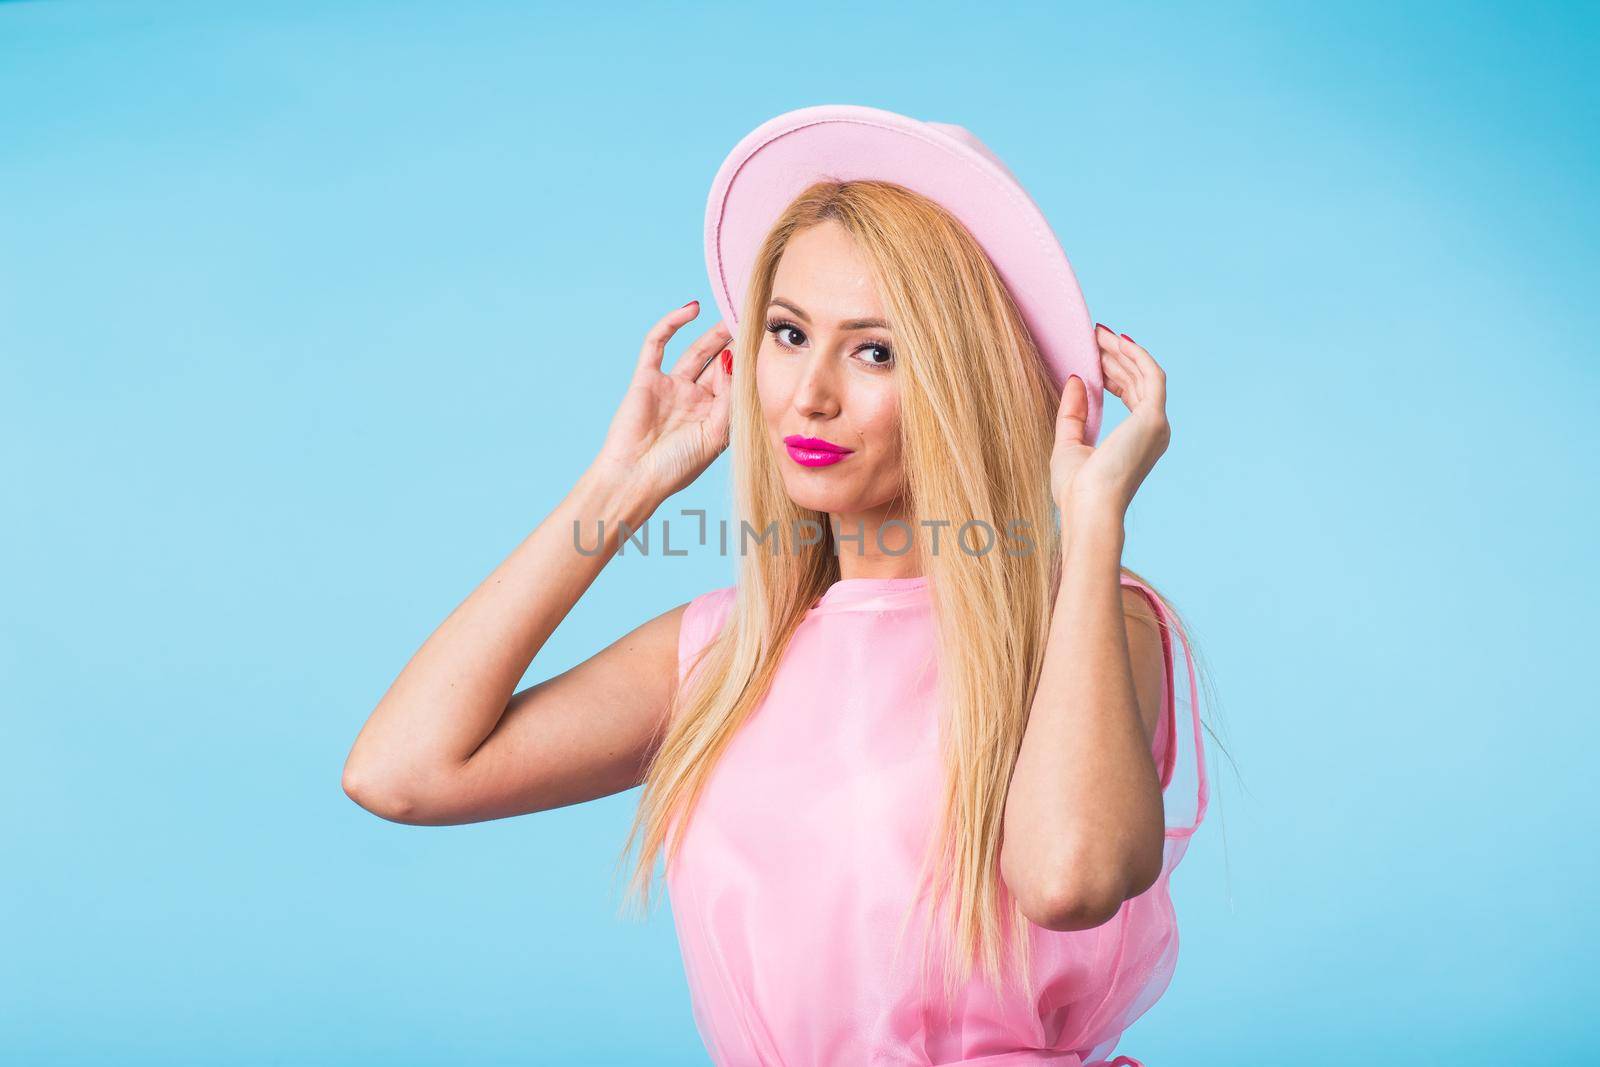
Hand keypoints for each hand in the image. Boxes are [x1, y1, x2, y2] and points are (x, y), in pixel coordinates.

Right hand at [589, 300, 733, 502]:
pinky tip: (692, 309)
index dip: (749, 364)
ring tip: (731, 311)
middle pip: (718, 363)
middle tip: (753, 319)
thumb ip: (729, 400)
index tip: (766, 344)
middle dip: (735, 343)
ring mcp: (670, 387)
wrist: (635, 479)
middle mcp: (693, 399)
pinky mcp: (646, 378)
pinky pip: (657, 343)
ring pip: (695, 351)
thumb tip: (732, 363)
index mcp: (713, 417)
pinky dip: (672, 324)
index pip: (735, 383)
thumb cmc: (676, 467)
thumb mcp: (716, 436)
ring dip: (713, 332)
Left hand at [1050, 324, 1170, 519]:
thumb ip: (1073, 412)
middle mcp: (1153, 432)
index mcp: (1138, 440)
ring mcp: (1156, 425)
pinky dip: (1135, 356)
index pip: (1131, 395)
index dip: (1114, 371)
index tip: (1094, 354)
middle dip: (1117, 357)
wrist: (1088, 509)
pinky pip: (1150, 376)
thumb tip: (1075, 378)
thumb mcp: (1068, 444)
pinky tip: (1116, 342)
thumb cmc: (1077, 490)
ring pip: (1144, 375)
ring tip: (1099, 335)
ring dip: (1122, 352)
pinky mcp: (1152, 419)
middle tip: (1095, 336)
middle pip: (1138, 382)